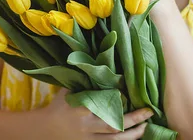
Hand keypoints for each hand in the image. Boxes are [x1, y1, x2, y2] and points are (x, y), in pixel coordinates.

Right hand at [36, 88, 153, 138]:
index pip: (104, 104)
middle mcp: (86, 126)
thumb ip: (85, 80)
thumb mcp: (69, 90)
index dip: (120, 101)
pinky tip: (134, 137)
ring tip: (146, 127)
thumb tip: (102, 61)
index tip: (133, 95)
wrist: (43, 130)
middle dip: (133, 120)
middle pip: (113, 125)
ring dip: (132, 135)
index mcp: (81, 108)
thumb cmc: (59, 105)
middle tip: (149, 112)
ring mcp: (87, 139)